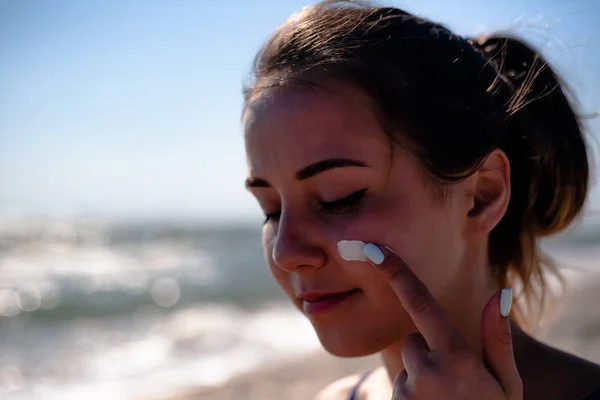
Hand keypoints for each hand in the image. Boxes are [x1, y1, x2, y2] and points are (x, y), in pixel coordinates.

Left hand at [361, 243, 522, 399]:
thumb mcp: (507, 384)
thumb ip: (498, 339)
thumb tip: (498, 294)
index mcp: (457, 358)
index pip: (420, 302)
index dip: (395, 271)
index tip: (372, 248)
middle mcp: (426, 371)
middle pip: (414, 343)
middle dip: (429, 356)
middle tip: (457, 386)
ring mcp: (406, 392)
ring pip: (408, 369)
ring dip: (422, 381)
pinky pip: (401, 389)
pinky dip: (414, 398)